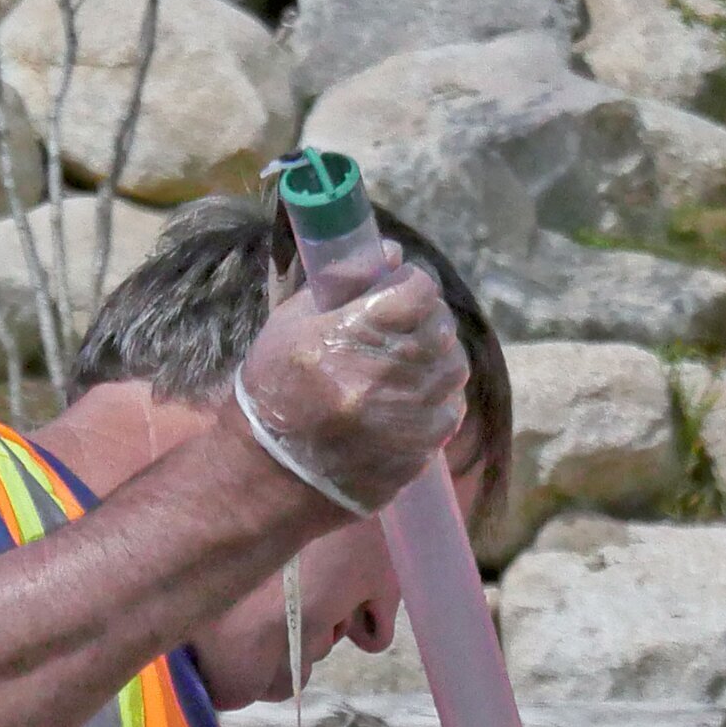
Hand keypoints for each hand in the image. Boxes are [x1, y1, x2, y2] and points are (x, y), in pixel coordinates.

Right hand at [230, 241, 468, 515]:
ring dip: (436, 358)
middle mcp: (391, 372)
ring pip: (453, 366)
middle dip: (426, 317)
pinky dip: (435, 398)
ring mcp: (411, 413)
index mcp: (358, 332)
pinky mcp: (422, 448)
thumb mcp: (293, 322)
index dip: (413, 281)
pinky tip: (405, 400)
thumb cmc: (276, 389)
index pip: (420, 287)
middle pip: (442, 325)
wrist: (272, 473)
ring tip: (403, 364)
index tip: (400, 286)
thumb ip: (344, 282)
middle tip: (403, 324)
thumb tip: (392, 253)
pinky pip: (450, 408)